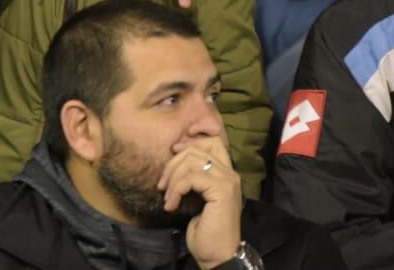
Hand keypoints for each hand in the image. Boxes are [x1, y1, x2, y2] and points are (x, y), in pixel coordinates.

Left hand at [158, 138, 241, 268]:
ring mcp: (227, 181)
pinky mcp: (221, 190)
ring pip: (192, 160)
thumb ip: (193, 176)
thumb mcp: (196, 196)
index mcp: (226, 173)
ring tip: (167, 196)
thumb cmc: (205, 229)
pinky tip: (171, 205)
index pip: (212, 141)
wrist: (217, 255)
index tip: (174, 148)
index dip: (192, 139)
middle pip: (198, 148)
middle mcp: (230, 173)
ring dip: (172, 178)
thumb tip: (176, 156)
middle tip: (162, 184)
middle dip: (174, 162)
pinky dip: (176, 189)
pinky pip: (190, 178)